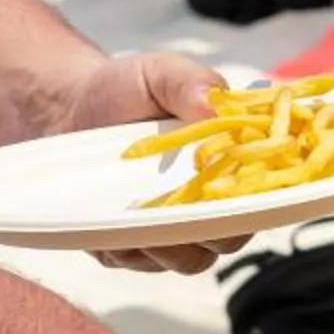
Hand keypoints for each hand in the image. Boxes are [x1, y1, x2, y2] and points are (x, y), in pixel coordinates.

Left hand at [22, 51, 247, 275]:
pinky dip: (133, 249)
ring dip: (175, 246)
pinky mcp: (128, 245)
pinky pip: (139, 261)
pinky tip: (116, 223)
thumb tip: (214, 109)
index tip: (240, 190)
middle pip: (231, 236)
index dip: (261, 201)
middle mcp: (207, 203)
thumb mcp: (162, 73)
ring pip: (189, 258)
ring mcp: (169, 229)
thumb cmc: (128, 88)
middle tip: (192, 210)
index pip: (264, 195)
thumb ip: (191, 83)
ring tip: (150, 221)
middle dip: (217, 232)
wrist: (69, 106)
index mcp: (232, 163)